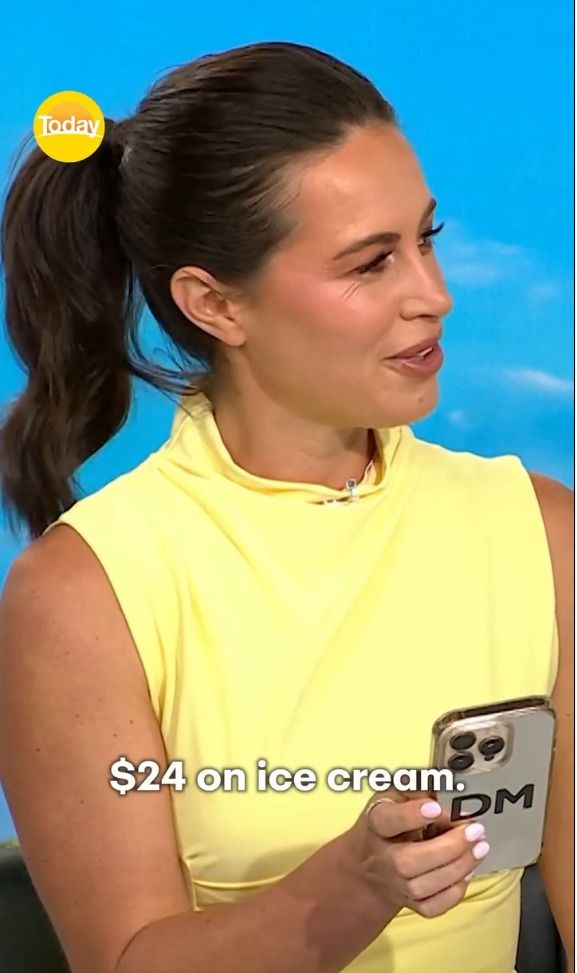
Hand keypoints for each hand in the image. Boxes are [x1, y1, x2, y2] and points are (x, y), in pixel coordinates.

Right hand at [347, 790, 489, 918]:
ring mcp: (395, 884)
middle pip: (408, 861)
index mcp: (376, 824)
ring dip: (458, 867)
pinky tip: (467, 872)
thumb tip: (447, 792)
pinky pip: (433, 907)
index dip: (411, 815)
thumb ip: (418, 789)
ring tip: (481, 847)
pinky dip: (454, 892)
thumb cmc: (389, 822)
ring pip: (424, 886)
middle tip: (475, 830)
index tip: (436, 807)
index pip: (387, 820)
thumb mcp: (395, 795)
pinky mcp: (409, 904)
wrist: (369, 863)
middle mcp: (382, 858)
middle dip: (447, 847)